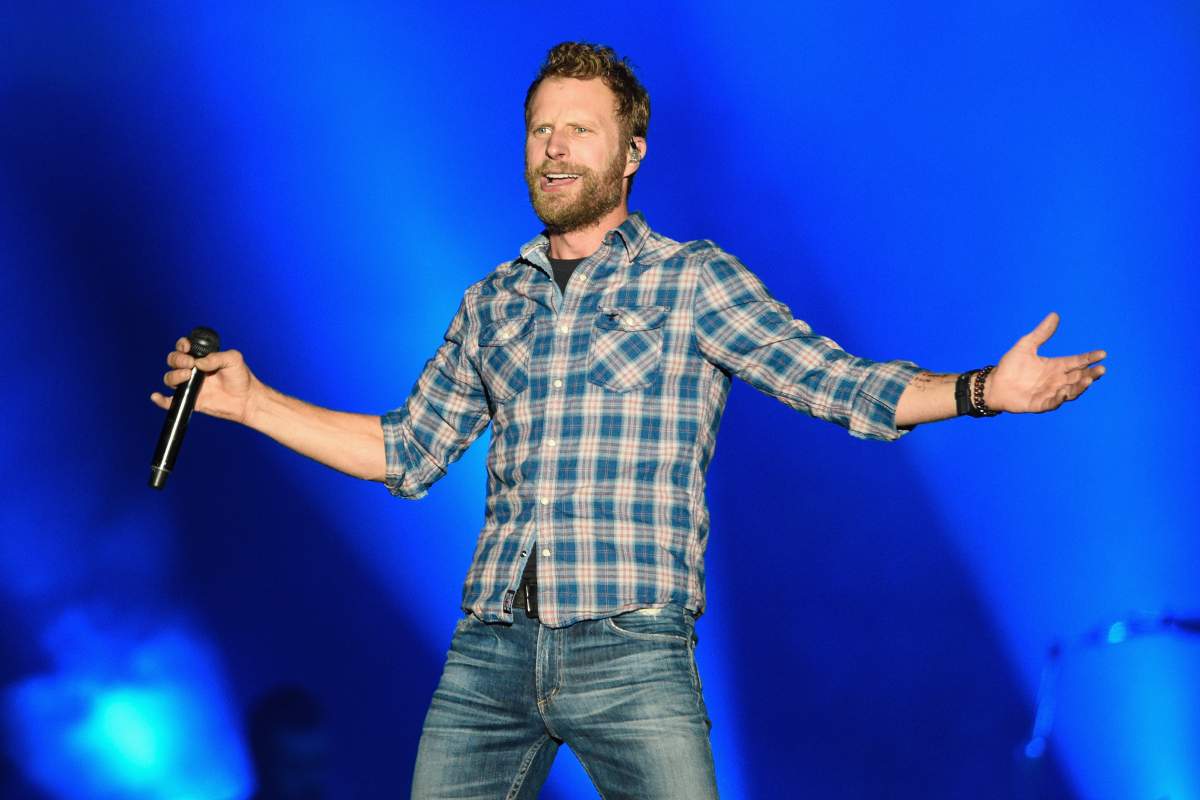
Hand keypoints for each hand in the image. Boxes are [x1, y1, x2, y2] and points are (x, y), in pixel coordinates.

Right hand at [150, 336, 257, 423]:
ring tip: (188, 376)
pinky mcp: (190, 400)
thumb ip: (217, 357)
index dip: (181, 345)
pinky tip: (157, 396)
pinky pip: (169, 401)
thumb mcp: (233, 360)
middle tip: (191, 364)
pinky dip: (160, 400)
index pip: (183, 347)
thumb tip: (199, 363)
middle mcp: (192, 370)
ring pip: (169, 378)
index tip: (188, 347)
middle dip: (177, 360)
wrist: (246, 399)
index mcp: (200, 357)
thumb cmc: (240, 377)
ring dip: (174, 375)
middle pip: (172, 361)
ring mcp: (189, 385)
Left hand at [986, 312, 1105, 413]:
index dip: (1090, 358)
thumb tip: (1055, 315)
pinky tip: (1064, 393)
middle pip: (1078, 377)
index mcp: (1056, 366)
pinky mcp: (1039, 404)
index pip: (1077, 361)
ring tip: (1088, 380)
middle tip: (1101, 369)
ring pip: (1070, 391)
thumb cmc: (1010, 366)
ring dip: (1080, 386)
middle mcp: (1056, 380)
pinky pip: (1052, 403)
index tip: (1103, 353)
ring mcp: (1049, 393)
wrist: (993, 384)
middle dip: (1091, 374)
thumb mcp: (1026, 345)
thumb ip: (1041, 333)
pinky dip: (1059, 399)